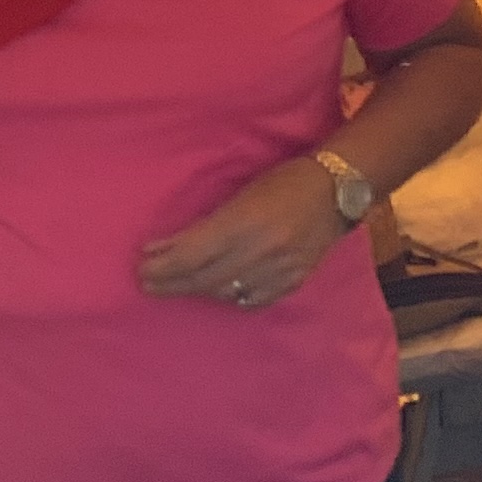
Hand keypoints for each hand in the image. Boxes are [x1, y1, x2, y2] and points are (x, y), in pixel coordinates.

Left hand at [137, 157, 344, 308]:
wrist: (338, 191)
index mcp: (246, 221)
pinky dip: (231, 298)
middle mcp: (262, 249)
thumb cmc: (285, 182)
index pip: (193, 254)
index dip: (164, 265)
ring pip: (226, 293)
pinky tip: (219, 291)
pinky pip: (252, 300)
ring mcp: (280, 269)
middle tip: (148, 283)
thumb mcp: (242, 194)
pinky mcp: (294, 281)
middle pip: (204, 277)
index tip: (142, 268)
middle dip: (171, 282)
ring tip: (179, 285)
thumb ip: (207, 224)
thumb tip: (163, 248)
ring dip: (198, 290)